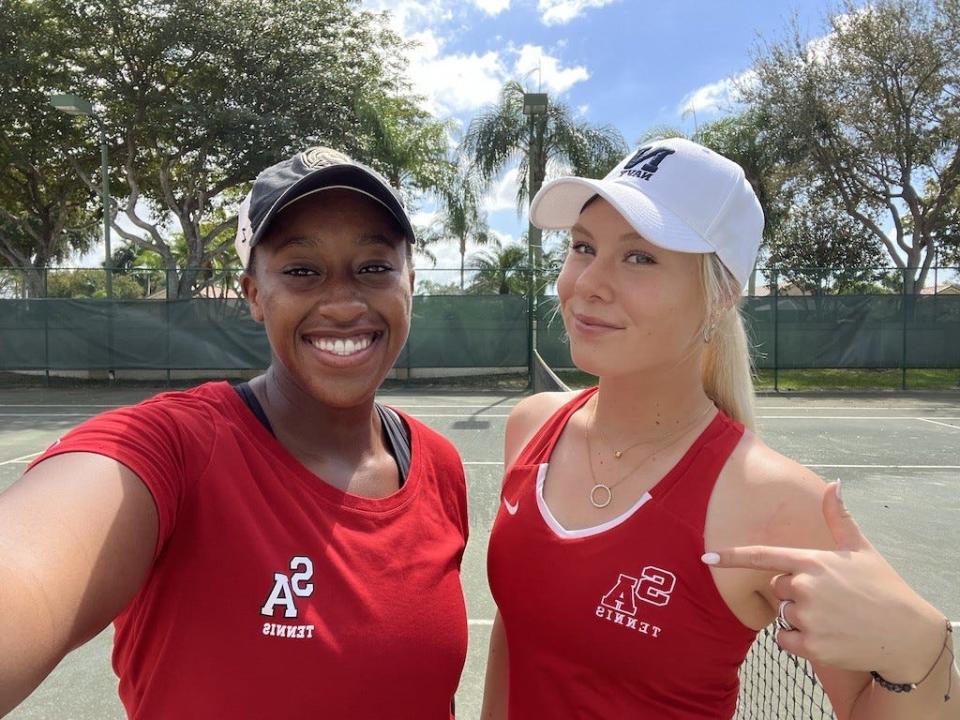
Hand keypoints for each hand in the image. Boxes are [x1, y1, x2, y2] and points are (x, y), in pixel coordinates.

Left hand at [703, 481, 946, 680]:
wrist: (906, 635)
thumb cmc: (882, 587)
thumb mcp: (860, 549)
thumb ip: (837, 518)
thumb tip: (833, 484)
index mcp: (813, 561)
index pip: (762, 557)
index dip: (732, 557)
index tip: (707, 557)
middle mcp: (806, 587)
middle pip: (777, 588)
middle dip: (794, 593)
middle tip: (828, 598)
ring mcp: (808, 617)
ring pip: (783, 615)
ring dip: (801, 618)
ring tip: (833, 617)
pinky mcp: (812, 646)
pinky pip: (785, 641)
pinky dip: (800, 642)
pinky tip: (827, 636)